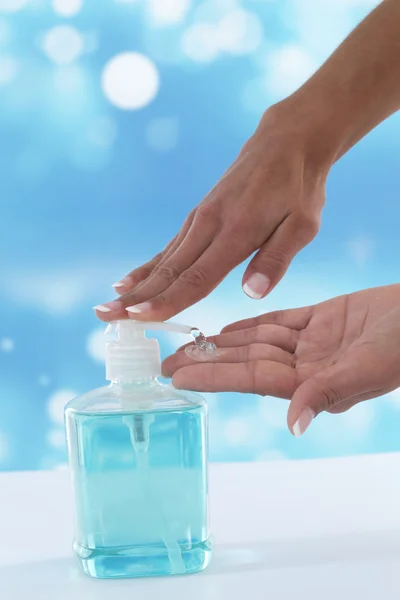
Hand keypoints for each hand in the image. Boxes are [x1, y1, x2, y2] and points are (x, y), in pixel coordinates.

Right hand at [94, 104, 326, 321]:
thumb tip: (252, 293)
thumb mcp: (304, 224)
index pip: (196, 276)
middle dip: (136, 299)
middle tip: (104, 317)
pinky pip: (168, 248)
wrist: (286, 142)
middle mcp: (209, 225)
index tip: (137, 318)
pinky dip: (147, 267)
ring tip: (108, 306)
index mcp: (236, 231)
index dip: (166, 300)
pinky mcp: (198, 217)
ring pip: (164, 261)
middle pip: (169, 271)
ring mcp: (199, 219)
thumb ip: (277, 258)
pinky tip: (129, 281)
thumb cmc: (299, 187)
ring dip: (135, 287)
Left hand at [162, 285, 399, 436]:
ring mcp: (313, 343)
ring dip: (224, 342)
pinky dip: (253, 324)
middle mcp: (307, 366)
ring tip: (190, 342)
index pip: (251, 379)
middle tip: (168, 361)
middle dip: (207, 361)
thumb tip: (294, 424)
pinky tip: (228, 328)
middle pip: (246, 362)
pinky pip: (278, 322)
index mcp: (314, 384)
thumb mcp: (368, 369)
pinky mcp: (321, 320)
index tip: (178, 376)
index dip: (214, 376)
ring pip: (258, 341)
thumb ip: (327, 393)